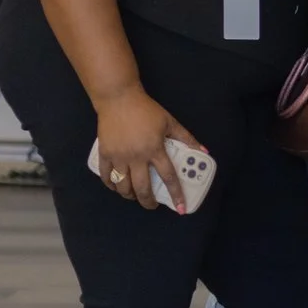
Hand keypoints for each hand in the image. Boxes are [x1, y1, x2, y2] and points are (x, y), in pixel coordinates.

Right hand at [92, 88, 204, 211]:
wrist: (119, 99)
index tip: (181, 207)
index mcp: (155, 150)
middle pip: (142, 188)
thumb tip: (203, 151)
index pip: (169, 177)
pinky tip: (116, 187)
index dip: (176, 194)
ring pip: (123, 186)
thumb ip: (187, 139)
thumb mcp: (170, 122)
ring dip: (129, 195)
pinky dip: (111, 185)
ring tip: (134, 196)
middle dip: (148, 202)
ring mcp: (119, 156)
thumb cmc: (146, 111)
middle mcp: (137, 157)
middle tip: (152, 205)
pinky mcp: (105, 153)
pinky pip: (106, 176)